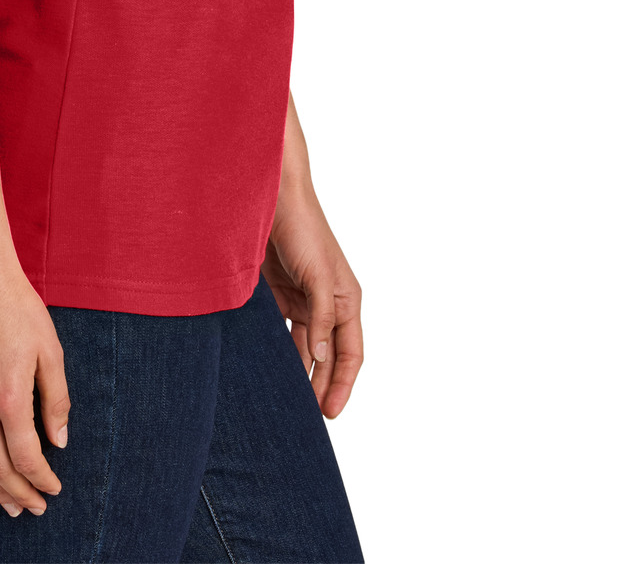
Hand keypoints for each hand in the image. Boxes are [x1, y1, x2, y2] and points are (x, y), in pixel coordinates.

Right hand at [0, 265, 70, 516]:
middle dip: (18, 492)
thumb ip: (56, 399)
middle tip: (34, 508)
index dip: (41, 479)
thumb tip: (60, 441)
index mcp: (9, 395)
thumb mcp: (50, 350)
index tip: (54, 489)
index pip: (26, 456)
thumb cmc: (18, 308)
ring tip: (7, 501)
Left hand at [262, 182, 363, 417]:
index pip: (351, 354)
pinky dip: (277, 350)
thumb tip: (322, 359)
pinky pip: (281, 331)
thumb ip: (321, 318)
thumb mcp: (319, 276)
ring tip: (287, 402)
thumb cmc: (304, 229)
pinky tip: (267, 368)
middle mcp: (327, 304)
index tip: (331, 413)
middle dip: (320, 386)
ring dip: (298, 372)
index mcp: (347, 300)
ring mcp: (303, 300)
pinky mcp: (279, 294)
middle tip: (306, 419)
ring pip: (303, 348)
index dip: (343, 384)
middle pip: (327, 357)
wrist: (272, 198)